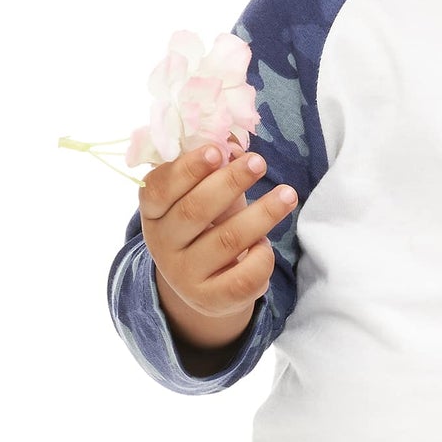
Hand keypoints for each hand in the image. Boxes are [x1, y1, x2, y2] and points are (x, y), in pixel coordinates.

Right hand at [139, 140, 296, 352]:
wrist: (203, 283)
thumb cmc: (204, 225)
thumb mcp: (201, 194)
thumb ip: (213, 169)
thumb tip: (235, 142)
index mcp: (153, 211)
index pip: (160, 188)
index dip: (187, 168)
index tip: (218, 150)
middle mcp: (162, 244)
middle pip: (196, 210)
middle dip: (230, 182)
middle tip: (259, 162)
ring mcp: (184, 275)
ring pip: (228, 241)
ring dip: (262, 214)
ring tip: (288, 194)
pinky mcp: (210, 299)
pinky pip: (243, 278)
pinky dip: (262, 257)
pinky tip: (267, 244)